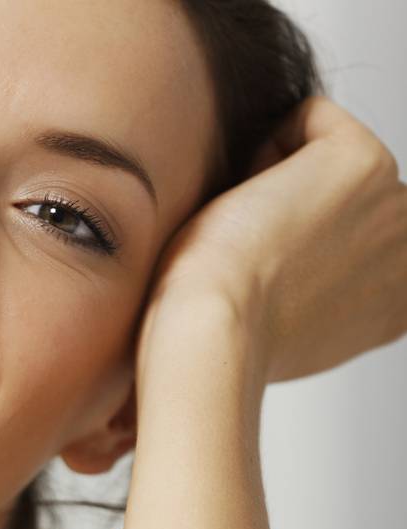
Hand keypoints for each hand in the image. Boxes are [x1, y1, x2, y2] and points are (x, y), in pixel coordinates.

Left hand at [137, 95, 406, 384]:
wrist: (217, 331)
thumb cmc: (230, 335)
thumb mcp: (295, 327)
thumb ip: (323, 288)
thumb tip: (305, 250)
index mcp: (397, 301)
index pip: (349, 239)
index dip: (294, 250)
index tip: (271, 280)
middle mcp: (406, 252)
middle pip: (336, 198)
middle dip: (294, 213)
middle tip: (259, 261)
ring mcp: (393, 203)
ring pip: (322, 160)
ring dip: (280, 186)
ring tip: (255, 238)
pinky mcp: (364, 160)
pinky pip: (309, 116)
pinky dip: (265, 148)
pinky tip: (251, 204)